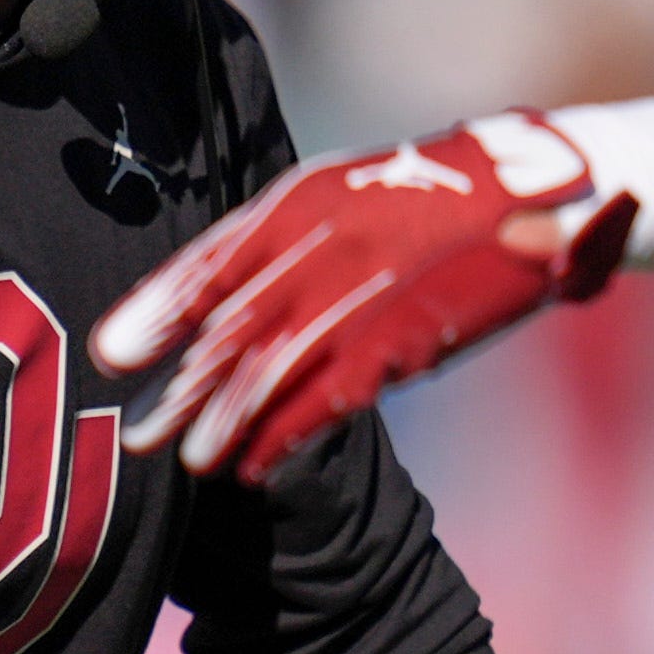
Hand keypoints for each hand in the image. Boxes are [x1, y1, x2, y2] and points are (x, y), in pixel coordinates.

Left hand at [91, 115, 636, 482]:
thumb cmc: (438, 193)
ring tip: (186, 461)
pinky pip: (333, 394)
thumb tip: (228, 294)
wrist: (543, 188)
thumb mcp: (353, 192)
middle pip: (232, 323)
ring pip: (273, 366)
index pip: (214, 261)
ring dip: (225, 418)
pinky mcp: (406, 335)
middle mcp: (323, 243)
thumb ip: (290, 240)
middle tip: (132, 429)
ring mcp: (364, 291)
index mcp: (304, 201)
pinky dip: (287, 432)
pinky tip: (252, 465)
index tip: (111, 352)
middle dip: (180, 380)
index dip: (158, 309)